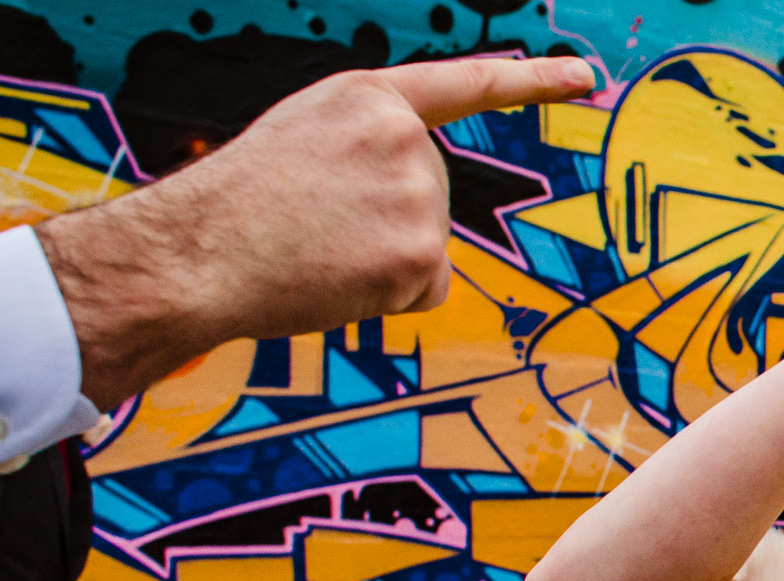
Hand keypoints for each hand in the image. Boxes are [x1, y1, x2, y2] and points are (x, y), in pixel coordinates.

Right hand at [37, 54, 595, 409]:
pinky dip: (389, 301)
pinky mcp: (420, 252)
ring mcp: (416, 193)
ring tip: (319, 253)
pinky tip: (338, 282)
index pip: (467, 84)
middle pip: (434, 201)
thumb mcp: (304, 139)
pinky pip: (427, 292)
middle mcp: (405, 137)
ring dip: (383, 267)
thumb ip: (366, 146)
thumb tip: (406, 198)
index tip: (586, 77)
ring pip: (428, 250)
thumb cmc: (236, 207)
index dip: (533, 81)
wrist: (197, 253)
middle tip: (316, 230)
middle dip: (387, 228)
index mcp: (370, 98)